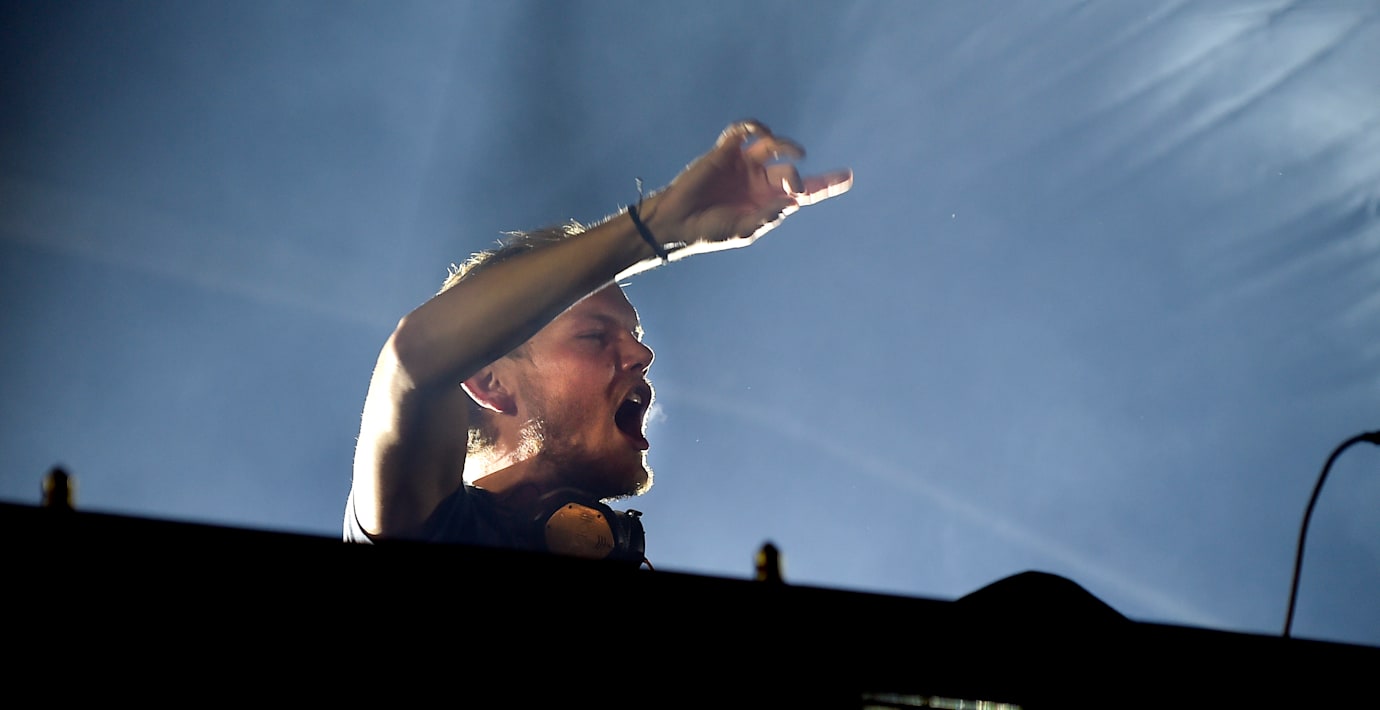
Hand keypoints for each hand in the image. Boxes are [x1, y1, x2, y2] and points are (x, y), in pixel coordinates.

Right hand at [644, 120, 851, 256]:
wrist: (677, 220)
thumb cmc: (711, 231)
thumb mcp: (744, 229)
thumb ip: (769, 214)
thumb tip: (794, 199)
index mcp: (768, 202)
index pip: (804, 191)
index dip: (826, 184)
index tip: (848, 176)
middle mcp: (759, 181)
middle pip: (790, 168)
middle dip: (794, 176)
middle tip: (792, 187)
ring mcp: (743, 164)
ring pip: (772, 145)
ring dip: (784, 146)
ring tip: (786, 156)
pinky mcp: (725, 151)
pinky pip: (745, 130)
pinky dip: (755, 126)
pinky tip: (760, 132)